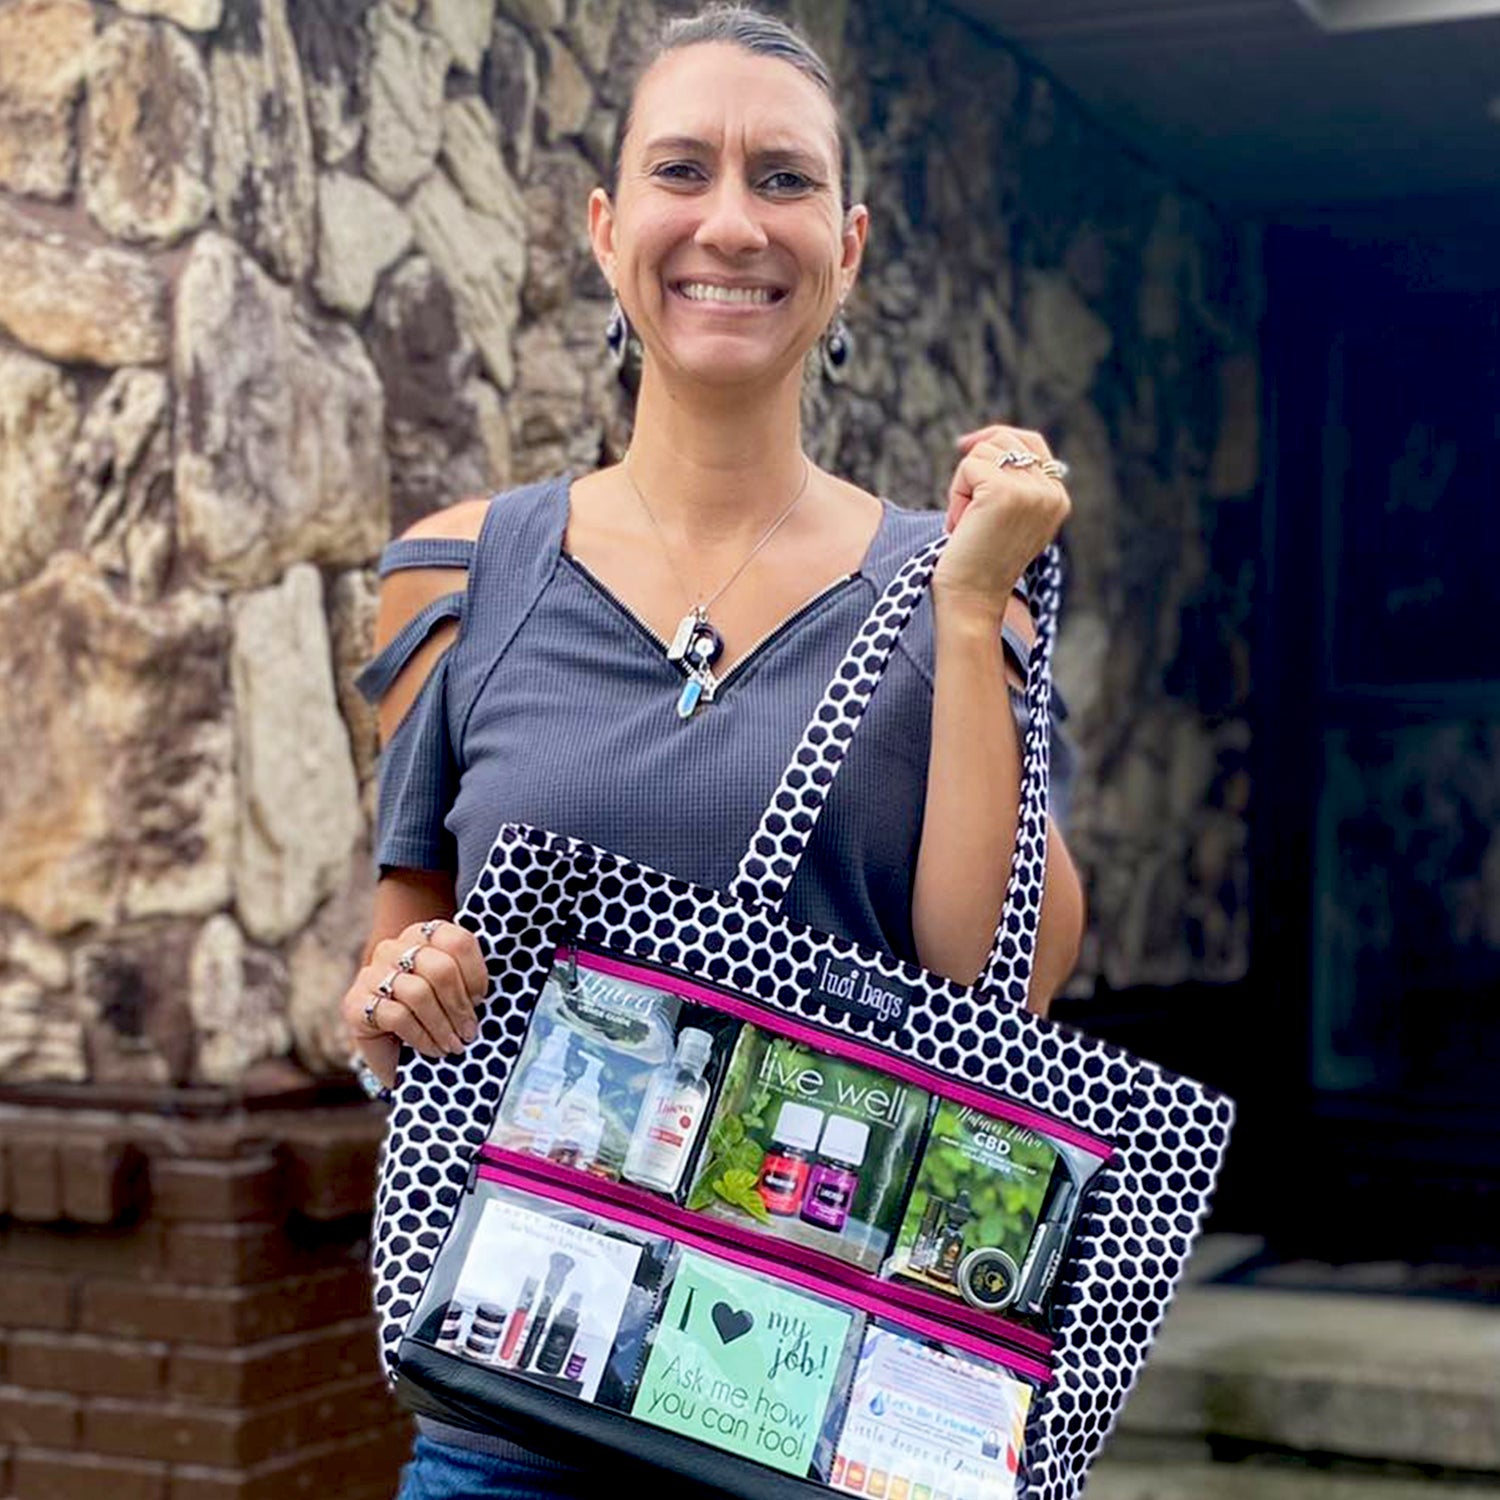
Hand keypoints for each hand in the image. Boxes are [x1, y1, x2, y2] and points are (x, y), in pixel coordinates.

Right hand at [340, 919, 489, 1087]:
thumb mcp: (457, 995)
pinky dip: (422, 1036)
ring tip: (454, 1045)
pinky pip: (396, 1015)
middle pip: (439, 968)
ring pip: (418, 993)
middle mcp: (393, 948)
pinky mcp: (355, 1004)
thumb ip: (471, 983)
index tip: (481, 1000)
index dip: (475, 973)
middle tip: (469, 1031)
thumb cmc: (435, 1019)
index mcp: (422, 935)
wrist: (397, 1054)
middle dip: (459, 1005)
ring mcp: (370, 974)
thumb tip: (490, 996)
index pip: (457, 941)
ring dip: (442, 1025)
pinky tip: (432, 1049)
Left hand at [934, 423, 1070, 619]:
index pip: (1031, 442)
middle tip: (965, 509)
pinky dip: (955, 494)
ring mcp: (1031, 491)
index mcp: (1057, 498)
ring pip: (984, 452)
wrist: (972, 598)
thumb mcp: (1006, 519)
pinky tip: (960, 525)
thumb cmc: (979, 563)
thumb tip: (984, 441)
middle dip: (974, 467)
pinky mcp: (1004, 491)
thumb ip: (1013, 484)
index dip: (996, 438)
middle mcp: (1051, 492)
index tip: (964, 446)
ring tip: (966, 522)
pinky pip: (968, 466)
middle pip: (1005, 439)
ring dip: (962, 486)